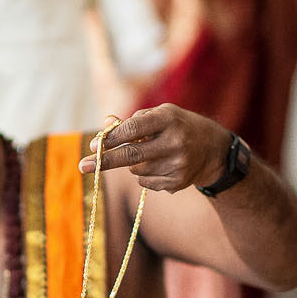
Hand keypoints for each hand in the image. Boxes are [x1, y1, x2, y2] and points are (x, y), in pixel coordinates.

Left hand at [79, 104, 232, 192]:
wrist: (213, 150)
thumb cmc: (178, 126)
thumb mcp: (160, 115)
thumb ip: (132, 121)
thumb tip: (105, 124)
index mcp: (168, 119)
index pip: (133, 129)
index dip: (111, 138)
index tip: (94, 145)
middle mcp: (175, 142)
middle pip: (131, 155)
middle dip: (104, 161)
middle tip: (83, 166)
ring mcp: (178, 164)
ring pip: (136, 170)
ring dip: (133, 164)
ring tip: (151, 154)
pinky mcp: (178, 182)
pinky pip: (145, 182)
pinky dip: (144, 175)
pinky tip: (161, 165)